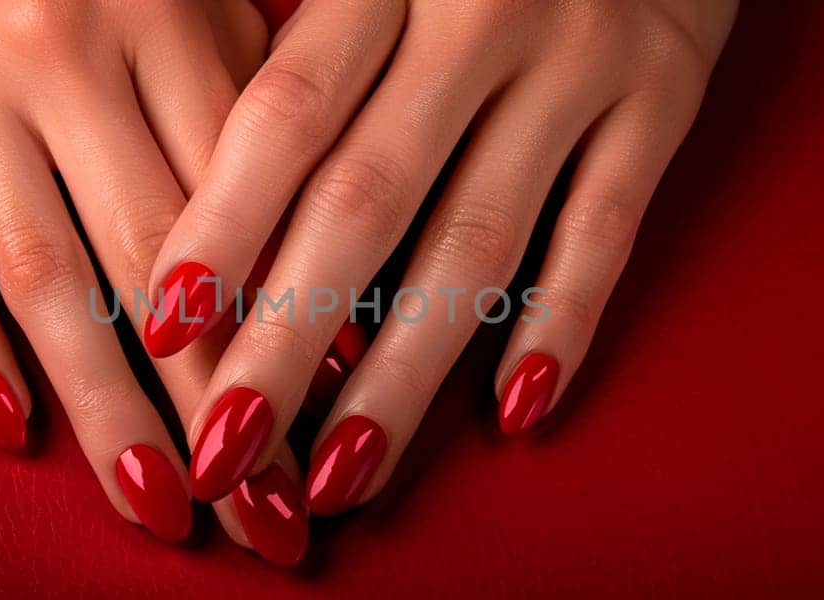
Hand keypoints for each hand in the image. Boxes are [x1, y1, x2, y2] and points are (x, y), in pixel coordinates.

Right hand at [0, 0, 318, 558]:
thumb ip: (242, 89)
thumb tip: (326, 243)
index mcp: (170, 11)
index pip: (251, 198)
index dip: (295, 317)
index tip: (338, 419)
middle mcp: (70, 49)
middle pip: (161, 260)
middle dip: (221, 400)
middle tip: (267, 515)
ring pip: (48, 276)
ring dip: (108, 408)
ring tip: (157, 508)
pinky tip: (7, 427)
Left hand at [144, 0, 736, 509]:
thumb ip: (309, 54)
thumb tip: (196, 202)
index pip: (285, 114)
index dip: (220, 226)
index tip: (160, 328)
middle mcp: (479, 13)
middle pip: (365, 200)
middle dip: (287, 338)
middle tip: (227, 449)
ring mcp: (579, 60)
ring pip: (478, 241)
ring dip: (405, 371)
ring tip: (340, 474)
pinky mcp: (664, 100)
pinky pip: (606, 233)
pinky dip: (563, 326)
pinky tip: (515, 417)